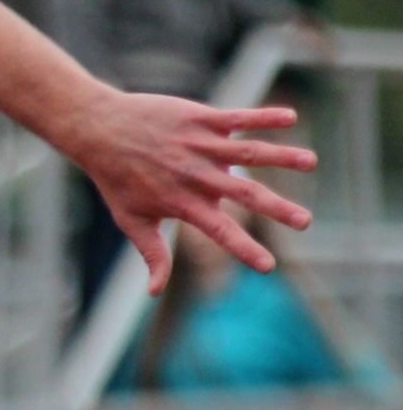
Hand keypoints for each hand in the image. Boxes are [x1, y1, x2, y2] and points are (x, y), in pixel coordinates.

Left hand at [77, 92, 315, 293]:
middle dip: (276, 208)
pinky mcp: (199, 118)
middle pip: (243, 194)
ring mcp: (199, 145)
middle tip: (306, 221)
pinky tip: (290, 117)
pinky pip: (237, 118)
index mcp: (183, 202)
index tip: (268, 267)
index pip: (219, 231)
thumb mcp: (131, 219)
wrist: (98, 129)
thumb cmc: (115, 177)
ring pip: (247, 151)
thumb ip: (152, 253)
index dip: (243, 249)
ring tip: (311, 162)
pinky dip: (262, 117)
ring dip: (281, 156)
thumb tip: (155, 292)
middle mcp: (196, 175)